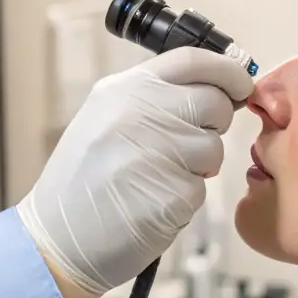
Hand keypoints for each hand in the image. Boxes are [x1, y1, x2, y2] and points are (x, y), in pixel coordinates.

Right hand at [17, 47, 254, 297]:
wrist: (57, 238)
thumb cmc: (85, 179)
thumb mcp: (105, 118)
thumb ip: (155, 98)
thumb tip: (218, 87)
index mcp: (125, 89)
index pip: (192, 60)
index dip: (226, 69)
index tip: (240, 84)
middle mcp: (141, 113)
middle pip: (214, 102)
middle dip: (214, 124)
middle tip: (187, 143)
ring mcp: (159, 152)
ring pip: (213, 148)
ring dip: (198, 166)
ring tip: (157, 177)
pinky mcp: (174, 193)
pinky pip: (201, 187)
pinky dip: (184, 196)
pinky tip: (152, 201)